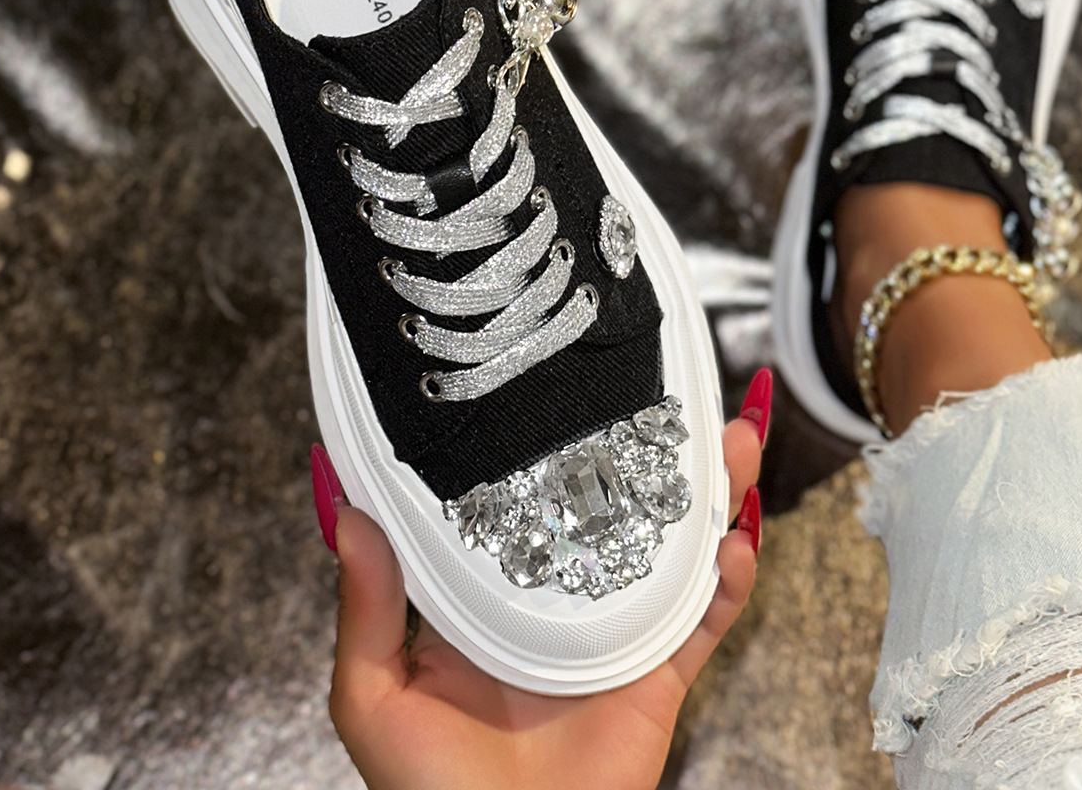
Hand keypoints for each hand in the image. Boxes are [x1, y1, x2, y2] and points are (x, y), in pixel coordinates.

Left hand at [320, 369, 769, 789]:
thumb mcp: (374, 696)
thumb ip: (366, 607)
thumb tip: (346, 509)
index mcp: (494, 590)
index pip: (527, 495)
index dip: (553, 443)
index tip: (569, 386)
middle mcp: (559, 596)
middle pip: (616, 507)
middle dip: (654, 451)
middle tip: (679, 396)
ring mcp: (614, 631)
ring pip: (673, 547)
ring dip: (709, 496)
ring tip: (732, 444)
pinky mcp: (657, 675)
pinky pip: (703, 623)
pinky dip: (728, 583)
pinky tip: (735, 542)